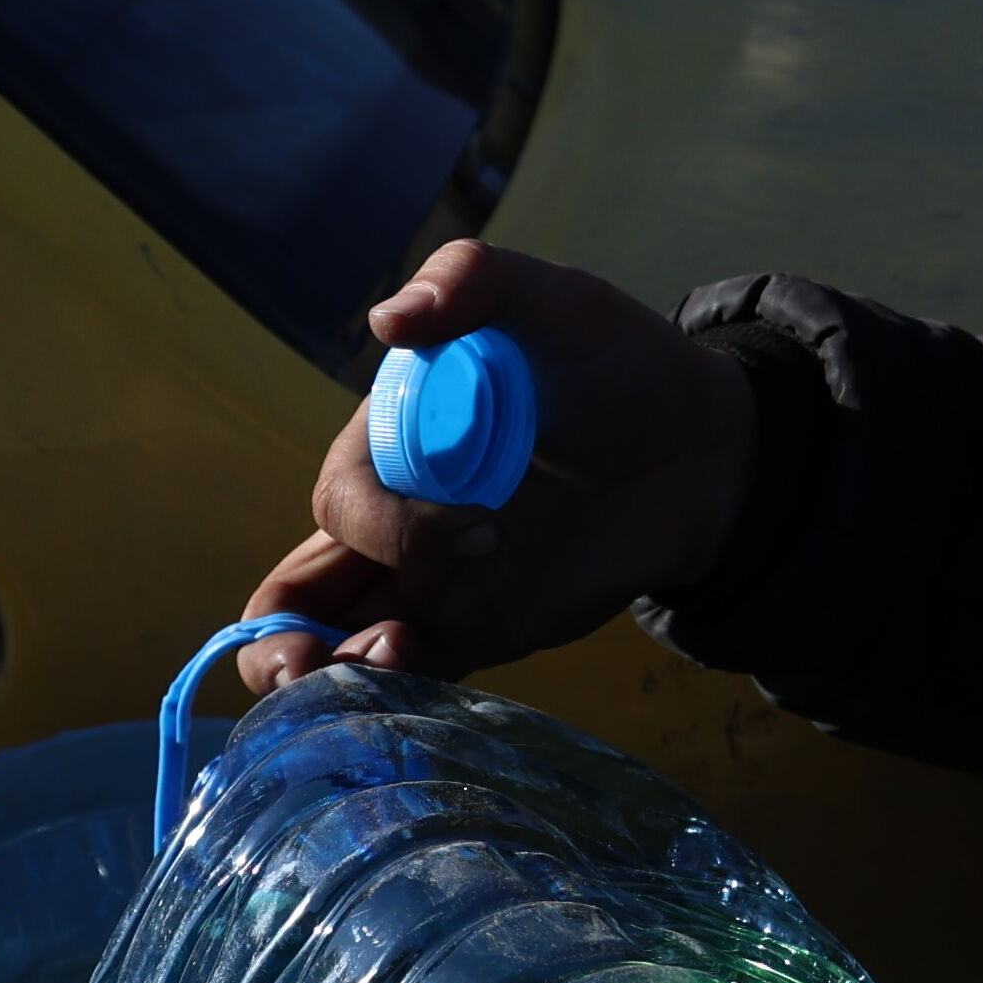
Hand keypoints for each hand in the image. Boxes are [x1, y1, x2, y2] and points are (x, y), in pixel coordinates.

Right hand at [235, 239, 759, 696]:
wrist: (705, 449)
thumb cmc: (618, 362)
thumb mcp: (552, 303)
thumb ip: (475, 284)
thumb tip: (393, 319)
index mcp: (392, 448)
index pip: (341, 506)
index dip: (387, 527)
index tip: (482, 524)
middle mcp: (397, 524)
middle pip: (295, 598)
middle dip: (278, 640)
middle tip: (303, 663)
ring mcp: (436, 587)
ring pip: (340, 650)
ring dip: (334, 678)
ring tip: (385, 672)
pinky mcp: (482, 632)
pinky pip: (416, 680)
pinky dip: (398, 698)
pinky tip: (422, 688)